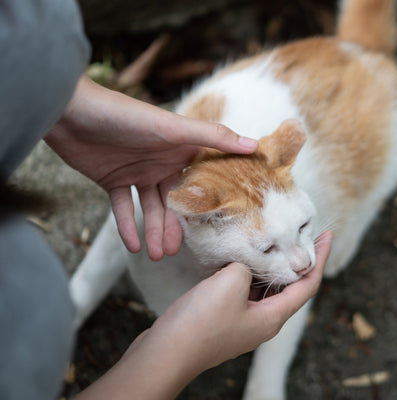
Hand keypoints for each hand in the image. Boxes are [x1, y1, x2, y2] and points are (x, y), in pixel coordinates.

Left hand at [45, 76, 257, 259]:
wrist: (71, 112)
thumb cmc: (126, 115)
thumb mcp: (174, 128)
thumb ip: (214, 137)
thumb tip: (255, 145)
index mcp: (180, 149)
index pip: (201, 180)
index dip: (210, 202)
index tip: (220, 227)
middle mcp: (162, 162)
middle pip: (174, 202)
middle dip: (175, 227)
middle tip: (175, 251)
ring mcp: (137, 172)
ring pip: (151, 209)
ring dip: (153, 232)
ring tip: (157, 256)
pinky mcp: (113, 180)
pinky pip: (124, 209)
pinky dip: (128, 227)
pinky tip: (134, 247)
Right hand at [74, 231, 332, 399]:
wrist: (165, 353)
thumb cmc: (202, 321)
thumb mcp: (231, 281)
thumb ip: (248, 264)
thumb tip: (245, 261)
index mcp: (274, 317)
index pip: (308, 284)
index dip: (320, 257)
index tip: (327, 234)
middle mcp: (263, 321)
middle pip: (289, 286)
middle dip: (295, 259)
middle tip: (299, 232)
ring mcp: (243, 323)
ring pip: (263, 288)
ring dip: (268, 265)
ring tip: (270, 239)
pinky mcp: (224, 321)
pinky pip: (242, 292)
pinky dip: (245, 273)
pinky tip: (238, 256)